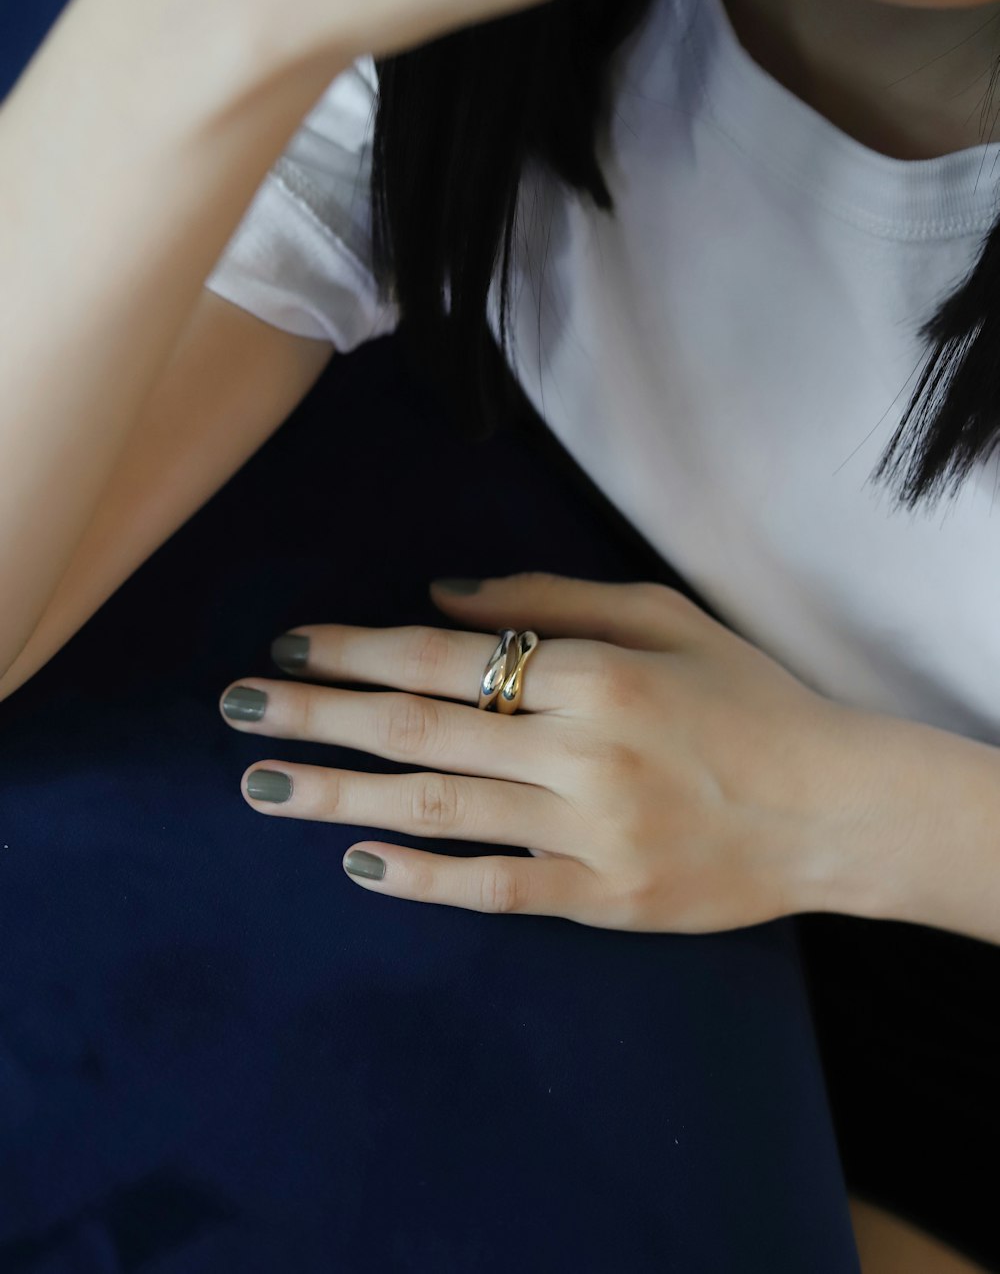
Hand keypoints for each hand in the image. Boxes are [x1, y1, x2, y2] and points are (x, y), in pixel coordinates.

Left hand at [218, 571, 862, 932]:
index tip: (291, 645)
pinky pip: (497, 891)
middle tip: (235, 707)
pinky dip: (425, 879)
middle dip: (319, 716)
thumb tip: (438, 600)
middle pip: (421, 732)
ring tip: (265, 787)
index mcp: (594, 675)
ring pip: (439, 811)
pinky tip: (360, 865)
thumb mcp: (663, 617)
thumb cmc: (749, 700)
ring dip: (343, 797)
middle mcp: (580, 754)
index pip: (446, 660)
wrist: (836, 809)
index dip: (358, 651)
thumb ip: (549, 601)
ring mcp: (589, 835)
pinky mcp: (603, 902)